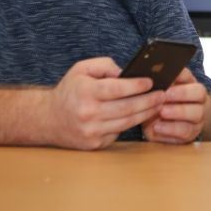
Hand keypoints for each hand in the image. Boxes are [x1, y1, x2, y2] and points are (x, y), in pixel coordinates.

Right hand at [45, 57, 164, 149]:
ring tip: (159, 104)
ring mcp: (91, 131)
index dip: (136, 86)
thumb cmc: (70, 90)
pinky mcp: (94, 144)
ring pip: (126, 122)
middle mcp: (88, 114)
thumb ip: (106, 66)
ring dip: (146, 113)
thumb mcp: (82, 69)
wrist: (48, 119)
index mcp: (85, 92)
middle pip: (127, 108)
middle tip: (163, 94)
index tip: (152, 82)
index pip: (117, 89)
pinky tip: (143, 115)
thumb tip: (128, 72)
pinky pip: (119, 132)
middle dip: (149, 101)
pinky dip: (132, 124)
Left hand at [143, 68, 208, 143]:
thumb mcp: (161, 91)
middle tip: (165, 95)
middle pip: (199, 93)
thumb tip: (153, 70)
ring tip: (161, 112)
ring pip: (196, 114)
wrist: (168, 124)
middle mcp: (199, 101)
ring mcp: (197, 118)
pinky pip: (185, 132)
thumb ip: (160, 81)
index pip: (191, 75)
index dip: (181, 77)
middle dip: (182, 93)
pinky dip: (170, 129)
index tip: (168, 79)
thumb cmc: (161, 103)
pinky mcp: (190, 135)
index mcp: (191, 85)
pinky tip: (157, 127)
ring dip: (178, 112)